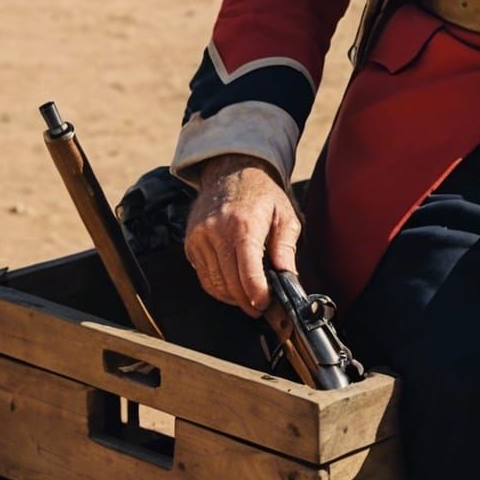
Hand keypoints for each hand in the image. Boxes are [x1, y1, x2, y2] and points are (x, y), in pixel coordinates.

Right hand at [183, 154, 299, 315]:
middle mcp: (217, 231)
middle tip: (260, 307)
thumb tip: (288, 276)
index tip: (265, 303)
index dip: (257, 293)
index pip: (248, 271)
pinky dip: (218, 287)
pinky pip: (203, 276)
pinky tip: (232, 285)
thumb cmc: (261, 195)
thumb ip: (286, 247)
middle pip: (230, 282)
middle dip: (247, 301)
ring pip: (214, 283)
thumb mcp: (284, 215)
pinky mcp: (190, 243)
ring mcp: (200, 237)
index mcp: (244, 224)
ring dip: (232, 297)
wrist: (230, 172)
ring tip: (248, 298)